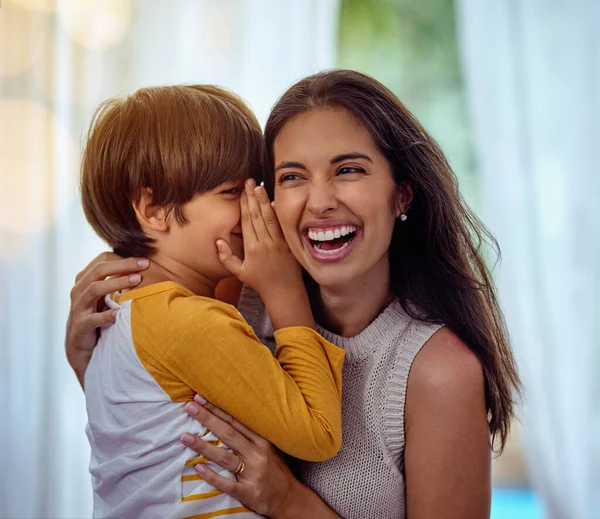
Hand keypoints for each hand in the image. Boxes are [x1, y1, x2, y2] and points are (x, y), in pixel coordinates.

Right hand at [66, 252, 148, 385]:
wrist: (82, 345)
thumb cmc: (98, 315)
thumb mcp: (107, 296)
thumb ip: (118, 281)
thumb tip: (145, 267)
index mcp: (85, 279)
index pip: (102, 260)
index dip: (123, 258)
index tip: (144, 260)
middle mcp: (79, 290)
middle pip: (99, 270)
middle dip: (123, 265)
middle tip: (144, 264)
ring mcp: (78, 307)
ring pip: (94, 289)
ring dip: (116, 283)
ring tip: (136, 281)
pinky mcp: (80, 326)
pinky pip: (92, 319)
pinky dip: (106, 315)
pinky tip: (119, 313)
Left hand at [180, 395, 301, 517]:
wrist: (290, 498)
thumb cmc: (275, 469)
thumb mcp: (268, 447)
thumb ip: (250, 434)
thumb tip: (226, 418)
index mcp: (262, 440)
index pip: (236, 421)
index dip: (218, 409)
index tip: (201, 397)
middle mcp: (257, 454)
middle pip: (228, 433)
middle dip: (208, 419)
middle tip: (189, 407)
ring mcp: (253, 473)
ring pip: (225, 457)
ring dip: (203, 446)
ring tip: (184, 437)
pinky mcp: (248, 492)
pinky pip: (227, 484)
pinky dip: (212, 476)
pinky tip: (198, 468)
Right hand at [217, 179, 301, 301]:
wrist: (284, 291)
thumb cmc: (260, 282)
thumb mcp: (240, 273)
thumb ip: (227, 257)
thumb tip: (218, 241)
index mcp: (252, 248)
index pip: (246, 222)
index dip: (243, 205)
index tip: (241, 193)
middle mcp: (265, 243)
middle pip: (257, 215)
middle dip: (252, 197)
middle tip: (249, 182)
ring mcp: (278, 242)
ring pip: (269, 217)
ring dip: (264, 200)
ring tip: (259, 186)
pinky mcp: (288, 243)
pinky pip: (281, 225)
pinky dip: (277, 213)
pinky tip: (273, 201)